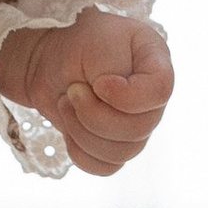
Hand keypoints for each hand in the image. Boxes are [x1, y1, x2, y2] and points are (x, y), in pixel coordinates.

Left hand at [0, 10, 173, 174]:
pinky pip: (106, 166)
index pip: (160, 91)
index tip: (98, 83)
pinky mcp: (115, 146)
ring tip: (66, 103)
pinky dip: (81, 152)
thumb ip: (116, 70)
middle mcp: (152, 100)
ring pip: (121, 153)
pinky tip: (69, 127)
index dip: (127, 96)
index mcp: (156, 64)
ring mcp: (136, 126)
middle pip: (138, 129)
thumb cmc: (75, 41)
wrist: (47, 59)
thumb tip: (113, 106)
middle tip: (72, 90)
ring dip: (82, 131)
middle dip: (94, 114)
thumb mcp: (97, 41)